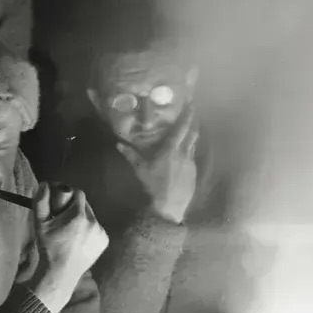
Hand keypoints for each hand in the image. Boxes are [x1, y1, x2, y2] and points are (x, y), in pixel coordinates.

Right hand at [30, 184, 108, 311]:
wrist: (60, 273)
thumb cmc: (48, 248)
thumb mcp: (40, 224)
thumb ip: (41, 202)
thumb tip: (44, 184)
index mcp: (79, 216)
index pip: (78, 193)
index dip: (69, 196)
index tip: (61, 204)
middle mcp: (94, 222)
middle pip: (85, 205)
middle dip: (75, 208)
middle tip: (64, 219)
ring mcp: (101, 233)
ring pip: (92, 217)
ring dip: (83, 219)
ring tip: (71, 231)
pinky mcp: (104, 241)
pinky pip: (96, 229)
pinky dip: (89, 231)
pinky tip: (79, 240)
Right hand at [116, 106, 200, 222]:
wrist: (168, 207)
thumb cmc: (152, 186)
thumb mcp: (139, 170)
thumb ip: (130, 155)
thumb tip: (119, 144)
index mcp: (171, 149)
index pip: (182, 128)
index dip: (188, 115)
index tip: (192, 105)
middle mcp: (185, 153)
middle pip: (193, 133)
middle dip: (194, 123)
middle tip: (193, 114)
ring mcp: (191, 164)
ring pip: (194, 145)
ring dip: (192, 137)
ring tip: (189, 132)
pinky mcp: (194, 174)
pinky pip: (192, 158)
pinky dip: (189, 152)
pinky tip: (184, 155)